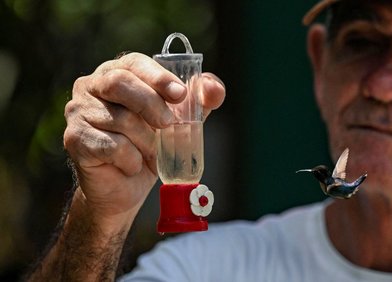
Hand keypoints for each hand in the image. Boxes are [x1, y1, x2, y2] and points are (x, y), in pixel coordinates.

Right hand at [64, 52, 224, 225]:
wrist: (126, 187)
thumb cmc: (151, 146)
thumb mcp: (180, 122)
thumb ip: (199, 102)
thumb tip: (215, 89)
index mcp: (116, 73)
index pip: (134, 62)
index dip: (158, 77)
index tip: (180, 95)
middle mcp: (91, 86)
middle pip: (119, 83)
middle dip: (151, 104)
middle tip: (168, 124)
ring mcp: (78, 111)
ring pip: (119, 119)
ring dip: (146, 141)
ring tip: (150, 153)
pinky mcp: (74, 139)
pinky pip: (111, 145)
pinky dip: (131, 159)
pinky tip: (132, 165)